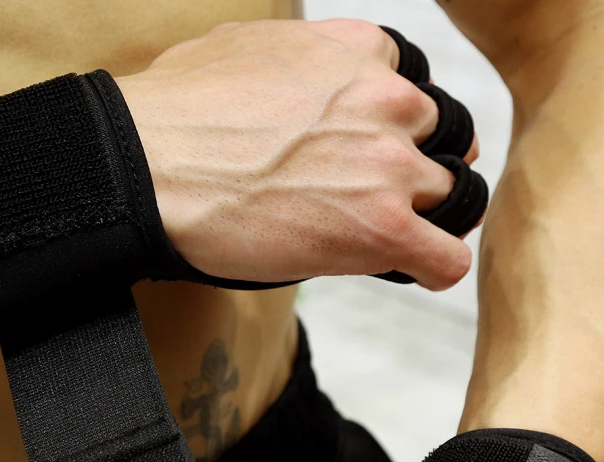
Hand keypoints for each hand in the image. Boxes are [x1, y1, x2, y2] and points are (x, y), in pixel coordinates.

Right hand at [117, 19, 479, 289]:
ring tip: (389, 240)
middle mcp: (387, 102)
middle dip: (417, 172)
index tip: (373, 158)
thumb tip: (297, 84)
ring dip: (427, 221)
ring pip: (454, 199)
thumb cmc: (178, 114)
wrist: (150, 165)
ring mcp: (389, 166)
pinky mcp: (380, 229)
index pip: (416, 91)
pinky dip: (432, 269)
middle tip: (380, 201)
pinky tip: (407, 271)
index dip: (398, 132)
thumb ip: (302, 60)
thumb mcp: (249, 48)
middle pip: (442, 143)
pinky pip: (445, 260)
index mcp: (360, 54)